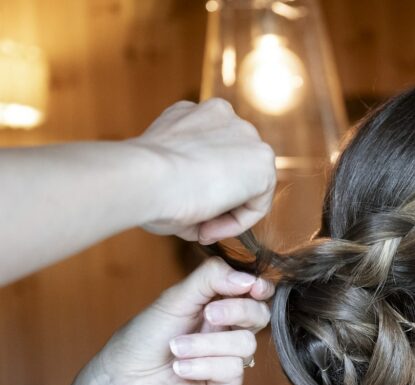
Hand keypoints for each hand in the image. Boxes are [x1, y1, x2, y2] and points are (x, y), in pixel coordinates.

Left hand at [88, 258, 273, 384]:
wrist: (122, 381)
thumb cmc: (143, 339)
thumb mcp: (174, 300)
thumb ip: (210, 279)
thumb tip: (249, 278)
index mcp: (219, 308)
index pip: (254, 294)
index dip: (260, 288)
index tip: (253, 287)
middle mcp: (228, 333)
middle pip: (260, 316)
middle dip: (237, 311)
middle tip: (209, 313)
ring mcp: (229, 361)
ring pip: (245, 344)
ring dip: (206, 345)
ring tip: (176, 349)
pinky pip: (233, 371)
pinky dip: (202, 366)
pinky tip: (180, 370)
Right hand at [130, 99, 276, 243]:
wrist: (145, 177)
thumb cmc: (142, 183)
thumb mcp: (161, 178)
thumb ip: (188, 191)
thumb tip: (202, 224)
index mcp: (192, 115)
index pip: (209, 155)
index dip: (197, 190)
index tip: (182, 212)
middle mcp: (221, 116)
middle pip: (231, 169)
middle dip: (216, 201)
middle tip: (195, 225)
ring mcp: (245, 134)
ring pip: (246, 186)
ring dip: (226, 213)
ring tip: (201, 229)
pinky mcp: (263, 158)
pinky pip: (257, 203)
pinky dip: (237, 222)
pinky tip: (210, 227)